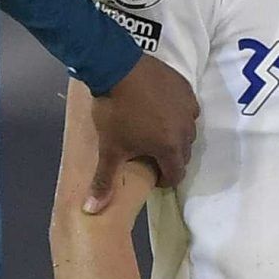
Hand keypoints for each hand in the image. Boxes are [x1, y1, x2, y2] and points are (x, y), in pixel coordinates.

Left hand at [85, 54, 198, 207]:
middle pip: (183, 154)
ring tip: (156, 131)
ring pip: (187, 130)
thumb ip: (104, 181)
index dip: (163, 179)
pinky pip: (187, 108)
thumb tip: (91, 211)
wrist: (116, 67)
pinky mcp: (185, 87)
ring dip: (175, 136)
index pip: (176, 175)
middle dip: (169, 158)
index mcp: (170, 147)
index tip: (151, 173)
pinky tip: (161, 109)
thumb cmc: (114, 112)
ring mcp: (187, 106)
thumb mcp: (109, 148)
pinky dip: (177, 113)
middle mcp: (186, 129)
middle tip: (150, 152)